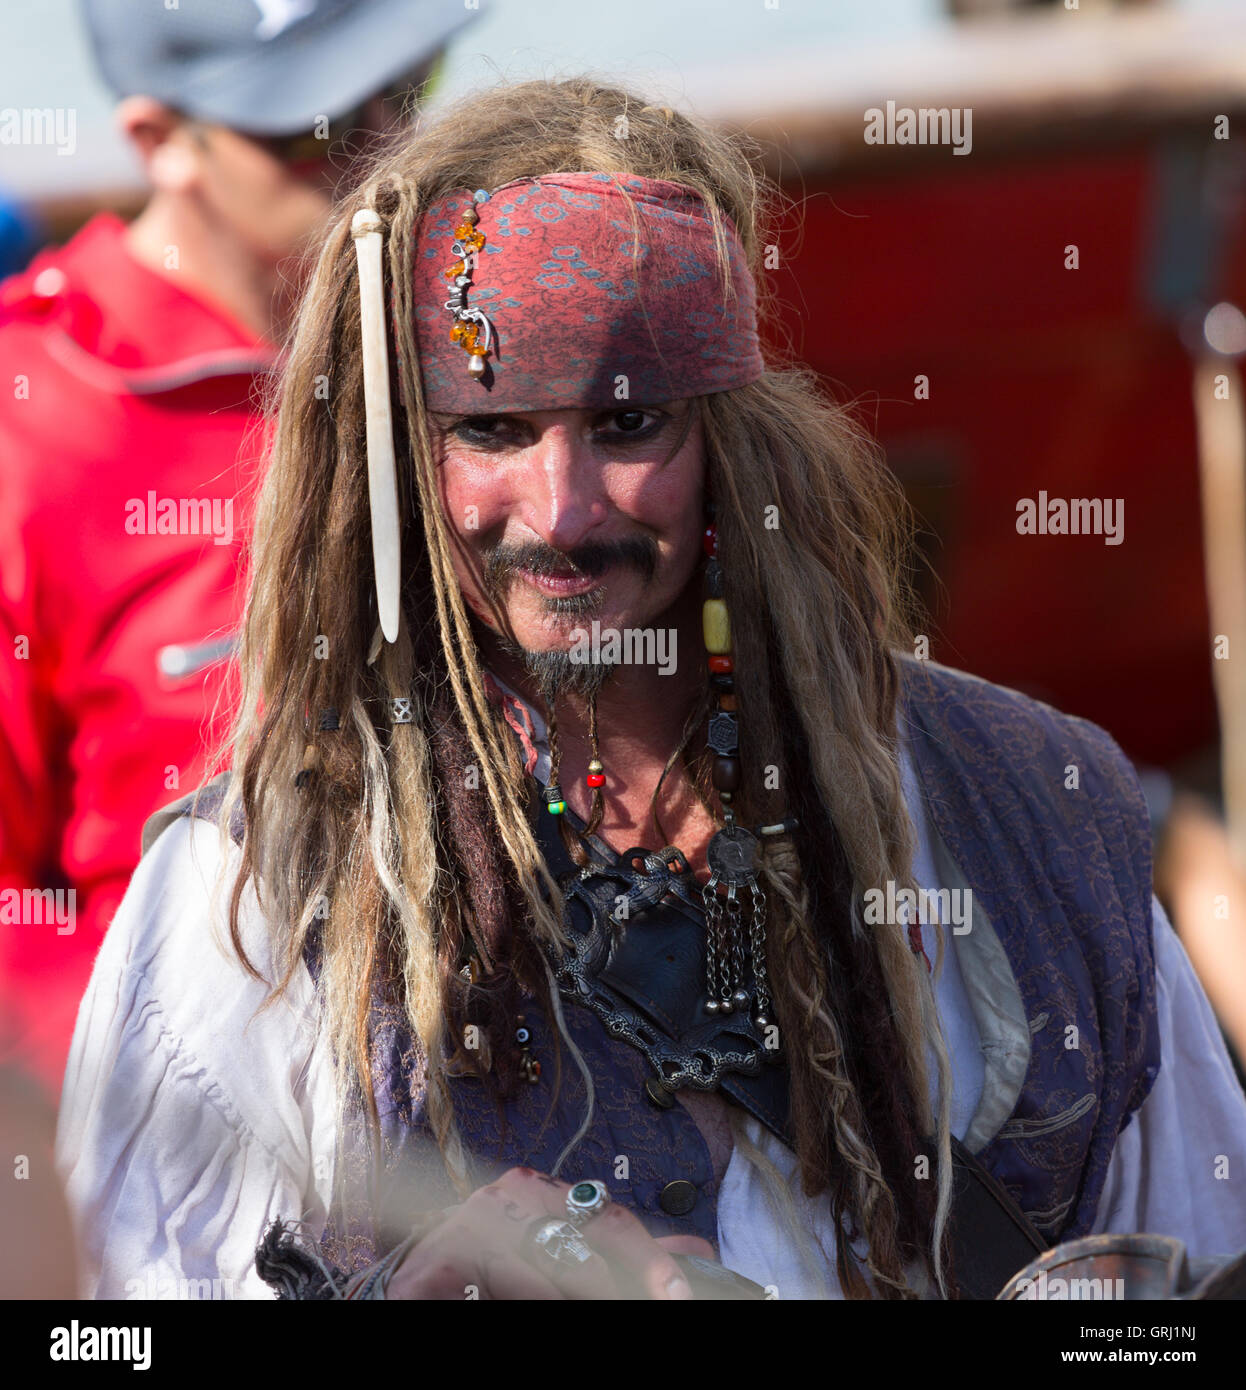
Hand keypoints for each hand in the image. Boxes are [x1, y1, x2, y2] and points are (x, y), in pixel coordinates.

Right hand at [384, 1166, 714, 1299]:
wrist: (423, 1275)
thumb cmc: (499, 1264)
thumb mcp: (563, 1252)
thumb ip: (624, 1255)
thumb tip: (697, 1255)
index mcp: (546, 1191)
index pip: (611, 1220)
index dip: (649, 1258)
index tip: (676, 1293)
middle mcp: (511, 1197)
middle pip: (578, 1250)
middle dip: (610, 1288)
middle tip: (638, 1307)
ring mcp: (472, 1225)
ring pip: (540, 1275)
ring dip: (565, 1298)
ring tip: (584, 1308)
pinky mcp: (438, 1262)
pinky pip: (495, 1286)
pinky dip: (524, 1298)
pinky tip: (524, 1303)